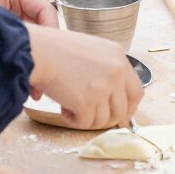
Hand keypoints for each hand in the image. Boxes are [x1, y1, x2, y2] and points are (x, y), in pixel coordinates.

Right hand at [26, 25, 142, 129]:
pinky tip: (63, 107)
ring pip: (103, 120)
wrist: (38, 52)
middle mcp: (115, 71)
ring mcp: (103, 87)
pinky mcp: (87, 102)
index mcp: (118, 56)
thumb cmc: (56, 50)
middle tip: (89, 115)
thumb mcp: (91, 51)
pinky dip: (73, 120)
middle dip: (106, 118)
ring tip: (70, 104)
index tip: (122, 117)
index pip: (136, 91)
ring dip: (86, 118)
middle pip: (122, 109)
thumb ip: (106, 70)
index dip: (129, 108)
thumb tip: (113, 100)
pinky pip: (85, 123)